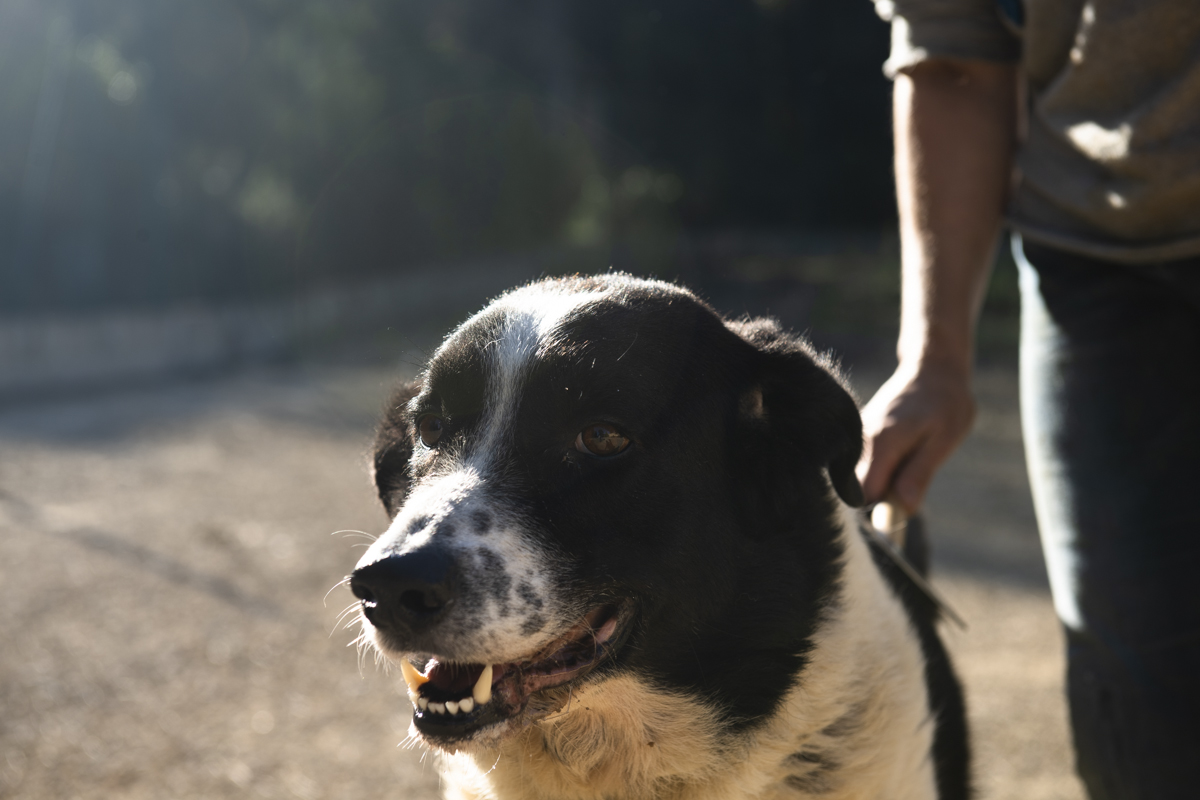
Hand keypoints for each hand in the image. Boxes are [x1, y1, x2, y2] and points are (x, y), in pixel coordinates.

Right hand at [856, 362, 975, 513]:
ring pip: (864, 476)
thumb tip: (904, 509)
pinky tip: (907, 450)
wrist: (933, 368)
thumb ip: (919, 474)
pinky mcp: (864, 434)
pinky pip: (867, 463)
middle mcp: (864, 441)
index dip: (882, 508)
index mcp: (882, 444)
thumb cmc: (946, 403)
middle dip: (884, 496)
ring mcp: (861, 436)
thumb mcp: (943, 441)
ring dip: (887, 480)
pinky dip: (886, 467)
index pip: (865, 494)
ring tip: (914, 457)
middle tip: (915, 477)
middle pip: (860, 488)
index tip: (904, 507)